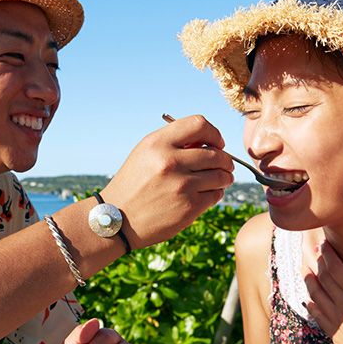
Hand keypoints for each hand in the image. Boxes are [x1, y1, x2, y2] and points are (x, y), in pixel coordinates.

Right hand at [101, 115, 233, 248]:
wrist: (118, 219)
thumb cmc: (134, 184)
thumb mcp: (146, 154)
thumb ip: (174, 142)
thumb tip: (210, 142)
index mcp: (157, 143)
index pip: (199, 124)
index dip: (214, 134)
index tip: (216, 144)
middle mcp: (170, 162)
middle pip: (216, 154)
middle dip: (225, 159)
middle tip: (224, 165)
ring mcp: (181, 185)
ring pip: (221, 175)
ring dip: (224, 177)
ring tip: (219, 179)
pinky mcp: (189, 207)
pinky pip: (216, 195)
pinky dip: (216, 193)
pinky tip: (206, 193)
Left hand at [303, 242, 342, 343]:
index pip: (338, 270)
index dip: (329, 256)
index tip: (323, 243)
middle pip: (325, 280)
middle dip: (318, 264)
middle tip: (311, 250)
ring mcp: (338, 324)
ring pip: (318, 297)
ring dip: (310, 282)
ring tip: (304, 271)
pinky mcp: (337, 339)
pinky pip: (319, 318)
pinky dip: (312, 306)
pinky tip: (308, 302)